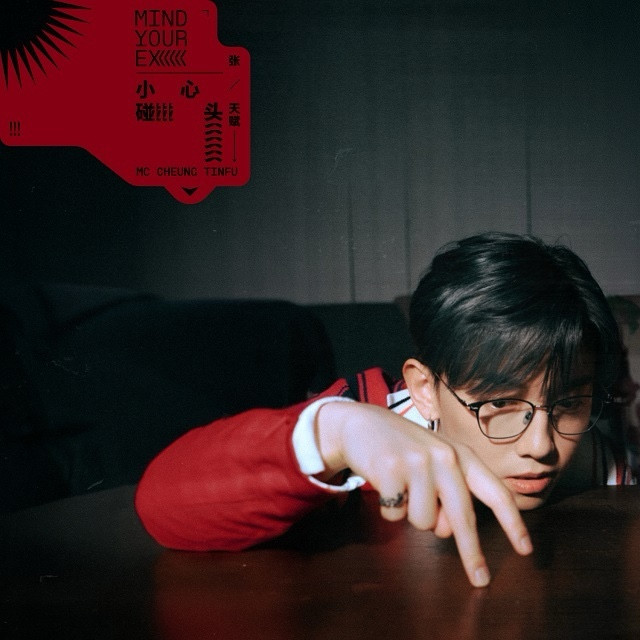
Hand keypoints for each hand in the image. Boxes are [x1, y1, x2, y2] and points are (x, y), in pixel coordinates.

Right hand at [315, 402, 532, 586]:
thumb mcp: (434, 463)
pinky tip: (385, 486)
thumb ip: (449, 493)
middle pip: (464, 517)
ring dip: (412, 515)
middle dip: (472, 553)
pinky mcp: (390, 469)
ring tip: (403, 491)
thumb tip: (446, 531)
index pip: (496, 492)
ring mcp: (417, 462)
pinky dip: (390, 510)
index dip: (513, 522)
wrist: (361, 423)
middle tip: (481, 582)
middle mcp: (444, 456)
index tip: (526, 550)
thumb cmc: (403, 450)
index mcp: (461, 455)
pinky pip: (396, 516)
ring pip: (424, 522)